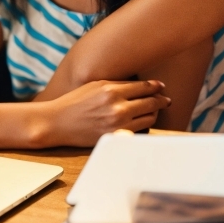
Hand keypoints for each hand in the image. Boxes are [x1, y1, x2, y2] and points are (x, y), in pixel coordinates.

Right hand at [41, 79, 170, 147]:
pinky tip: (142, 121)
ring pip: (149, 118)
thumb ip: (118, 85)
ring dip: (154, 113)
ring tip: (154, 110)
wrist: (57, 122)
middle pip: (151, 103)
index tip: (161, 86)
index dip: (155, 86)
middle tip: (166, 99)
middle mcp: (117, 107)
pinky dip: (144, 125)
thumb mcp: (96, 85)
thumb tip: (140, 86)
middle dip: (161, 100)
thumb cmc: (74, 101)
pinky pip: (139, 131)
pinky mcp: (116, 137)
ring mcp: (118, 124)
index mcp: (112, 90)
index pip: (143, 87)